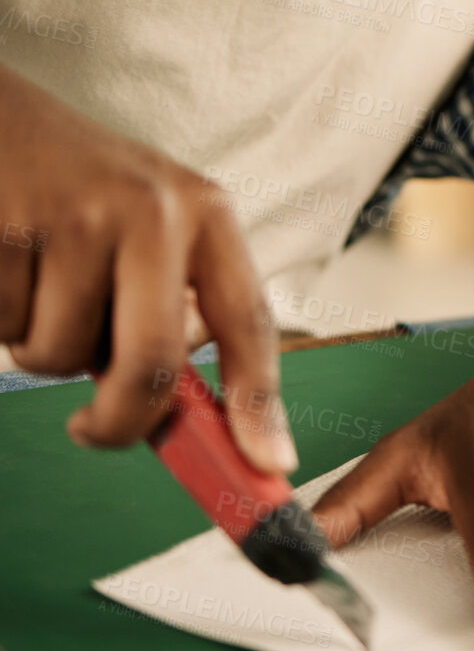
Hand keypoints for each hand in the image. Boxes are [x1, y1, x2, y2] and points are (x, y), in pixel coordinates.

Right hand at [0, 64, 294, 470]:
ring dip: (39, 344)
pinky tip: (5, 262)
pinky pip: (4, 326)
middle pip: (152, 363)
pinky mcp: (5, 229)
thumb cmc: (78, 187)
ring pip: (58, 354)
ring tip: (38, 280)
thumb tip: (192, 417)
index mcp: (204, 211)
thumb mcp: (152, 224)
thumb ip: (173, 305)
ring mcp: (75, 216)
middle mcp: (151, 209)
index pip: (248, 319)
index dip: (261, 401)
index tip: (270, 463)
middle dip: (121, 420)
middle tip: (93, 428)